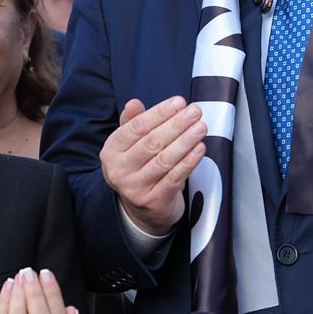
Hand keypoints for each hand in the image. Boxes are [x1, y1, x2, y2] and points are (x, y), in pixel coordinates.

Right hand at [101, 97, 205, 236]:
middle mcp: (119, 169)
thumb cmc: (138, 168)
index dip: (160, 113)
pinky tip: (199, 149)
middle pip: (152, 142)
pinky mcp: (153, 201)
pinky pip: (175, 177)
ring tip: (200, 127)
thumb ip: (132, 122)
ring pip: (164, 160)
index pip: (137, 127)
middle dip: (176, 124)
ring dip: (186, 141)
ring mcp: (135, 187)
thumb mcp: (128, 145)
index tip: (179, 102)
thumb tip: (133, 103)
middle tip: (195, 112)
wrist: (139, 210)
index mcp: (112, 150)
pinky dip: (189, 162)